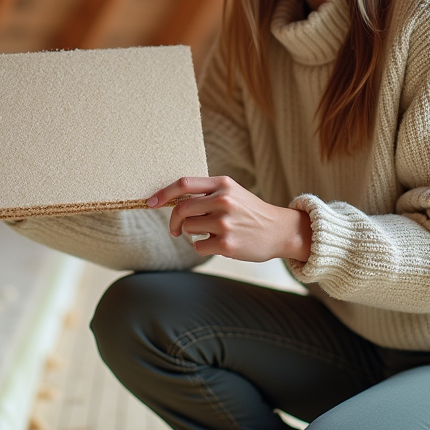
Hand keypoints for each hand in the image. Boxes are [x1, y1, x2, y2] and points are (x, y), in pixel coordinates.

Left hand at [147, 176, 311, 262]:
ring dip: (192, 233)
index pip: (184, 184)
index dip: (163, 194)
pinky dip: (203, 246)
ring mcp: (225, 223)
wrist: (279, 230)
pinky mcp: (226, 244)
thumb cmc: (250, 211)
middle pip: (181, 209)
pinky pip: (197, 245)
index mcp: (223, 184)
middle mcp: (223, 200)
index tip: (151, 203)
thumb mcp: (232, 193)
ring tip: (212, 233)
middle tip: (174, 230)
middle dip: (173, 222)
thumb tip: (172, 201)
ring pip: (188, 229)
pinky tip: (220, 243)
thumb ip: (206, 193)